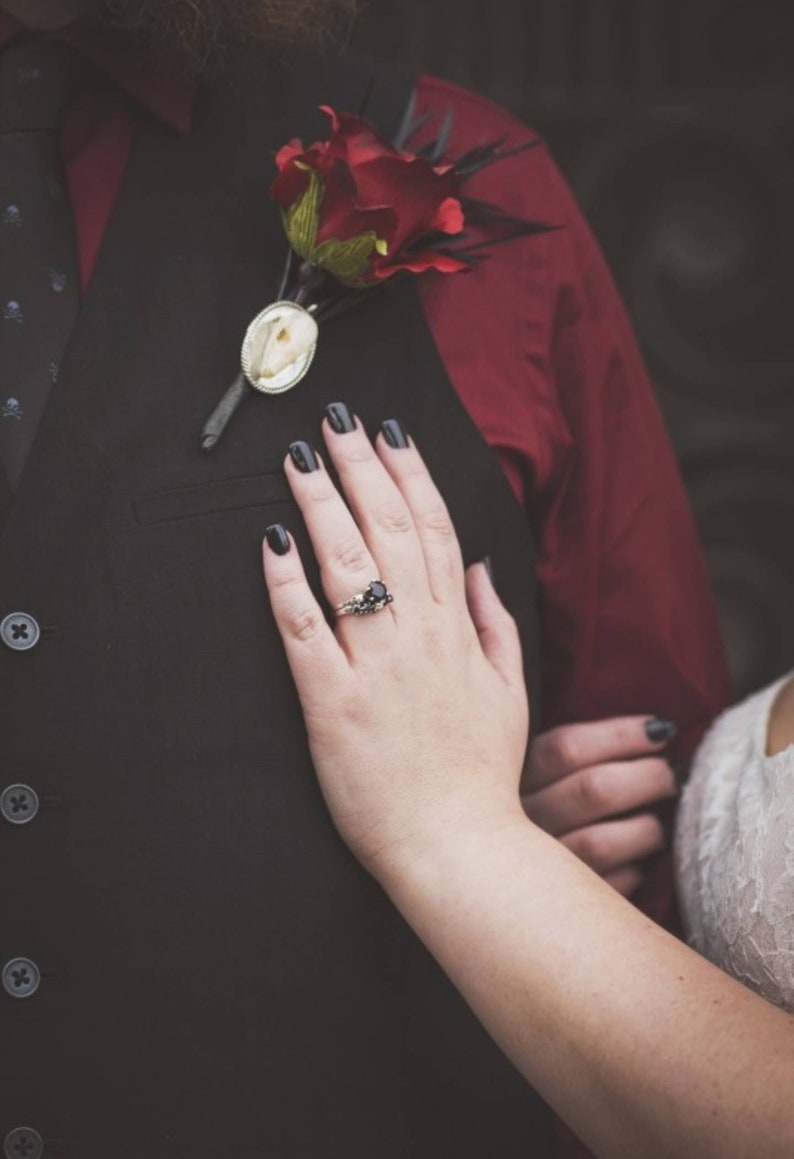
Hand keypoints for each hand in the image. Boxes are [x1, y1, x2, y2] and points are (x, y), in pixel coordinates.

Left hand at [261, 412, 528, 877]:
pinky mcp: (333, 702)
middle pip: (390, 531)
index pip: (436, 532)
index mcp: (458, 631)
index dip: (410, 475)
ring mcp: (376, 666)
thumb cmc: (480, 774)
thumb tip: (483, 566)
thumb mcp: (510, 692)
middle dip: (361, 468)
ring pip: (348, 565)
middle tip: (335, 420)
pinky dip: (287, 582)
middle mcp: (419, 636)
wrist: (458, 847)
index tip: (389, 433)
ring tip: (299, 458)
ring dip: (322, 504)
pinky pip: (305, 628)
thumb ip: (496, 623)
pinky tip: (272, 541)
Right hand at [523, 718, 678, 895]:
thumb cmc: (529, 810)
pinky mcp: (551, 911)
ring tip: (661, 824)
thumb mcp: (532, 774)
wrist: (489, 886)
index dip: (621, 735)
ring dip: (645, 829)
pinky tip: (637, 861)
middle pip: (592, 790)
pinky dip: (630, 872)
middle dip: (646, 777)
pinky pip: (604, 889)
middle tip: (673, 775)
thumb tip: (657, 731)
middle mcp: (514, 822)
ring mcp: (530, 868)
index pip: (566, 747)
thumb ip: (573, 754)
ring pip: (599, 844)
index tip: (660, 730)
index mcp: (506, 778)